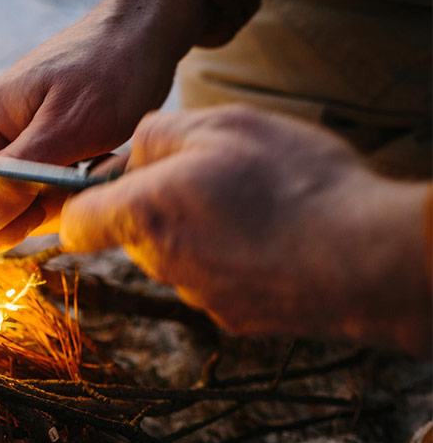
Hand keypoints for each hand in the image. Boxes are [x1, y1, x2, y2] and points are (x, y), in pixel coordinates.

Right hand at [0, 0, 208, 251]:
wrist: (146, 35)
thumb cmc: (108, 71)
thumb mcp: (67, 129)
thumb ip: (16, 177)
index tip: (24, 224)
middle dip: (27, 215)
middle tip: (72, 192)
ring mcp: (19, 144)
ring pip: (20, 203)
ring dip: (56, 203)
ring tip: (93, 170)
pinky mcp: (44, 152)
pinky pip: (44, 191)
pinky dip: (71, 192)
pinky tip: (97, 168)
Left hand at [60, 105, 431, 354]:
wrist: (368, 261)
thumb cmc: (292, 185)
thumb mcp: (221, 126)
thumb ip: (158, 135)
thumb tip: (133, 152)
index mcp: (142, 216)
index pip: (74, 222)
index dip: (82, 198)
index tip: (108, 179)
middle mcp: (161, 265)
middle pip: (133, 230)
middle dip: (158, 200)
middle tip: (213, 172)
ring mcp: (198, 297)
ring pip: (178, 252)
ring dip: (201, 225)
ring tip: (256, 201)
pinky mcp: (236, 317)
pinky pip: (218, 275)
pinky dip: (236, 255)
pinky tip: (277, 234)